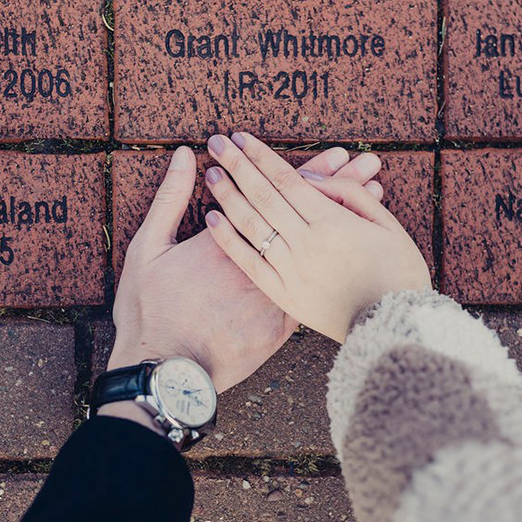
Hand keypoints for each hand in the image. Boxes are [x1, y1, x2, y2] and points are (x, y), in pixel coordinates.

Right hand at [110, 144, 384, 391]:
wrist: (166, 370)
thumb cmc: (150, 310)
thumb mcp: (148, 248)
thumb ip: (169, 198)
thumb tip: (185, 156)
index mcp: (235, 235)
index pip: (279, 193)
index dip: (311, 170)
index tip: (338, 152)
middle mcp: (262, 262)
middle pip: (309, 215)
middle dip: (340, 183)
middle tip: (367, 160)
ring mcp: (276, 292)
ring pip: (322, 246)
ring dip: (348, 217)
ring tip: (374, 188)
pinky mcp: (282, 319)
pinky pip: (323, 282)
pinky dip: (342, 260)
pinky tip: (361, 245)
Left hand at [204, 133, 430, 342]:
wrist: (393, 327)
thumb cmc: (397, 271)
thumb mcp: (386, 224)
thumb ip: (349, 194)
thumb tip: (310, 175)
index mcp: (333, 222)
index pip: (287, 179)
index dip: (262, 156)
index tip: (242, 137)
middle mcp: (306, 243)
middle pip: (263, 195)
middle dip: (238, 165)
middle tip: (217, 142)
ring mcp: (291, 270)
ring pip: (252, 225)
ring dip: (228, 195)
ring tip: (211, 172)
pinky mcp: (283, 295)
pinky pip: (249, 262)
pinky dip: (228, 239)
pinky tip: (212, 218)